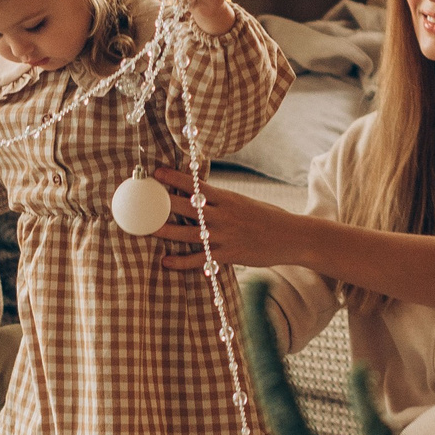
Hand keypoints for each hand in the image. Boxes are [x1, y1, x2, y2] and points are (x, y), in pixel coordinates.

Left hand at [154, 166, 291, 270]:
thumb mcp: (244, 202)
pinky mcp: (228, 255)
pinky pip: (200, 259)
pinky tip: (166, 261)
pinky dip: (181, 262)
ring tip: (146, 230)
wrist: (292, 237)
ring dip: (166, 232)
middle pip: (187, 208)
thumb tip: (197, 194)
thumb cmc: (267, 218)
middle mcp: (224, 215)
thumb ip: (221, 200)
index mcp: (227, 198)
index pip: (196, 185)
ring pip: (189, 234)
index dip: (174, 179)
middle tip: (142, 202)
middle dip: (163, 205)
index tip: (157, 173)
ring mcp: (225, 236)